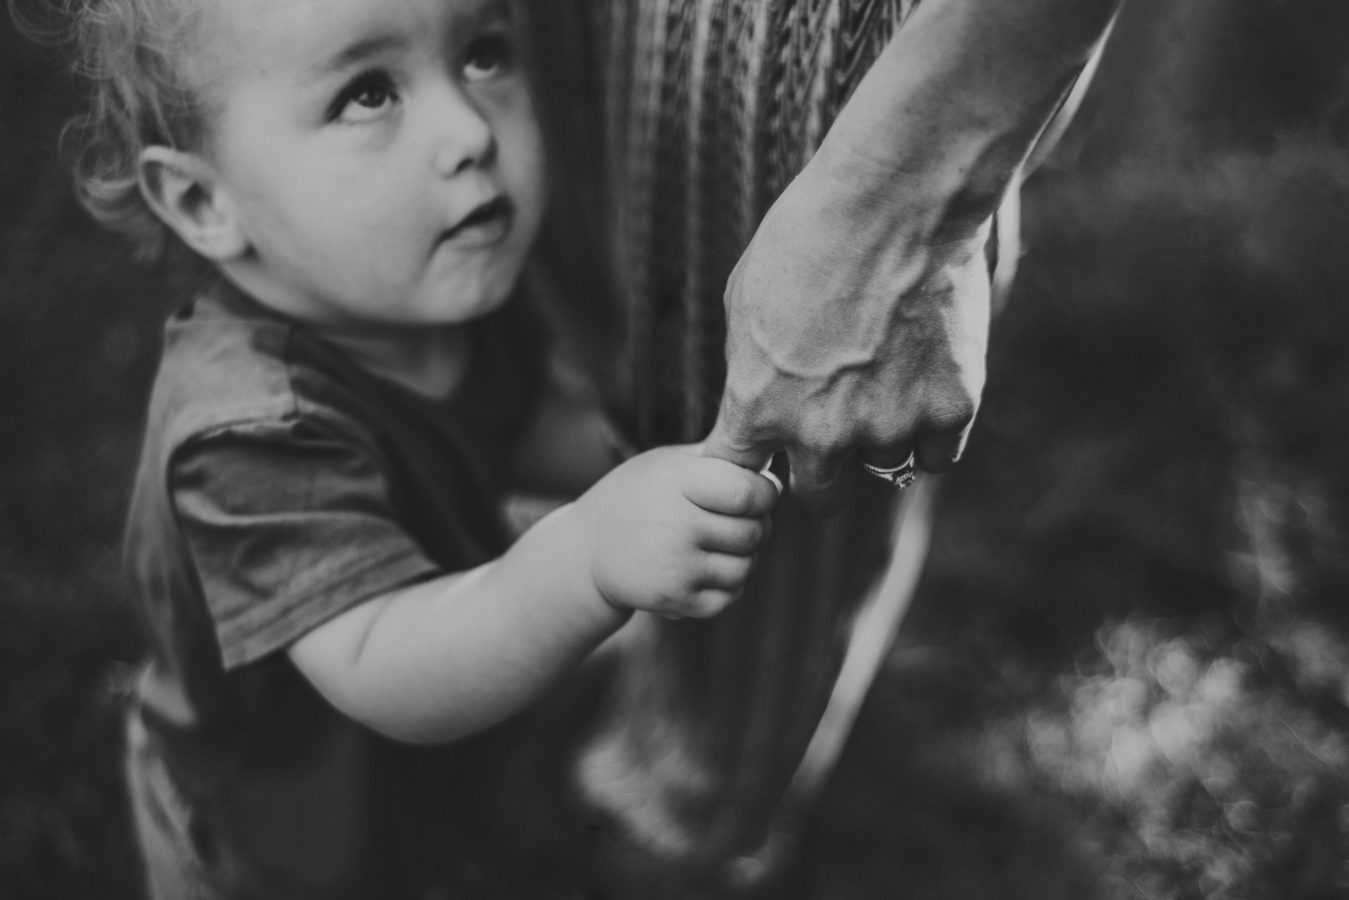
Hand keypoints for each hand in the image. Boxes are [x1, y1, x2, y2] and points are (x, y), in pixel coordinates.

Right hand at [574, 445, 779, 617]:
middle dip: (756, 526)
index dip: (764, 494)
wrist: (587, 549)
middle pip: (753, 532)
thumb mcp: (668, 464)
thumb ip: (718, 461)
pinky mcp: (675, 598)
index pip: (749, 494)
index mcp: (679, 482)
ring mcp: (677, 566)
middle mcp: (678, 524)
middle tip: (737, 519)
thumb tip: (774, 474)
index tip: (757, 492)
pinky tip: (705, 567)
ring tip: (720, 543)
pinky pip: (730, 596)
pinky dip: (727, 584)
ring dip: (743, 557)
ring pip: (747, 567)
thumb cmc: (639, 495)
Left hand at [702, 154, 990, 512]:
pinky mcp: (950, 412)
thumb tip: (758, 406)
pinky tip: (928, 384)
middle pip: (820, 496)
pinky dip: (933, 431)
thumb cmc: (810, 235)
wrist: (897, 200)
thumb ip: (751, 370)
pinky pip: (938, 455)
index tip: (767, 454)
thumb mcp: (745, 301)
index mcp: (758, 407)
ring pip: (886, 467)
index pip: (738, 476)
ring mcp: (890, 428)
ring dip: (885, 436)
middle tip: (839, 426)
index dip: (752, 469)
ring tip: (891, 371)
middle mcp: (821, 434)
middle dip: (824, 470)